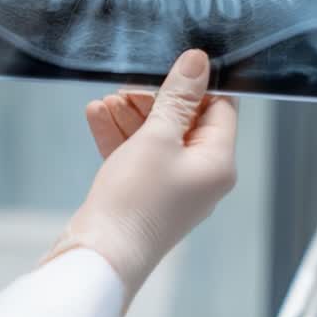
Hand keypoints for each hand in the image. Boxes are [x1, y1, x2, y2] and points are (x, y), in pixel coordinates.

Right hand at [43, 49, 237, 309]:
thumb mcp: (157, 137)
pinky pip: (136, 155)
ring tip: (105, 100)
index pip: (220, 109)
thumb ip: (177, 97)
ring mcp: (171, 187)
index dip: (196, 85)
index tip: (168, 65)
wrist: (100, 255)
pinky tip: (96, 115)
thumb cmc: (135, 200)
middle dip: (153, 100)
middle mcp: (201, 176)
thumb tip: (198, 61)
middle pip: (185, 121)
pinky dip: (118, 136)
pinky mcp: (143, 194)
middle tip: (126, 84)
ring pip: (156, 137)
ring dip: (130, 115)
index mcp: (218, 162)